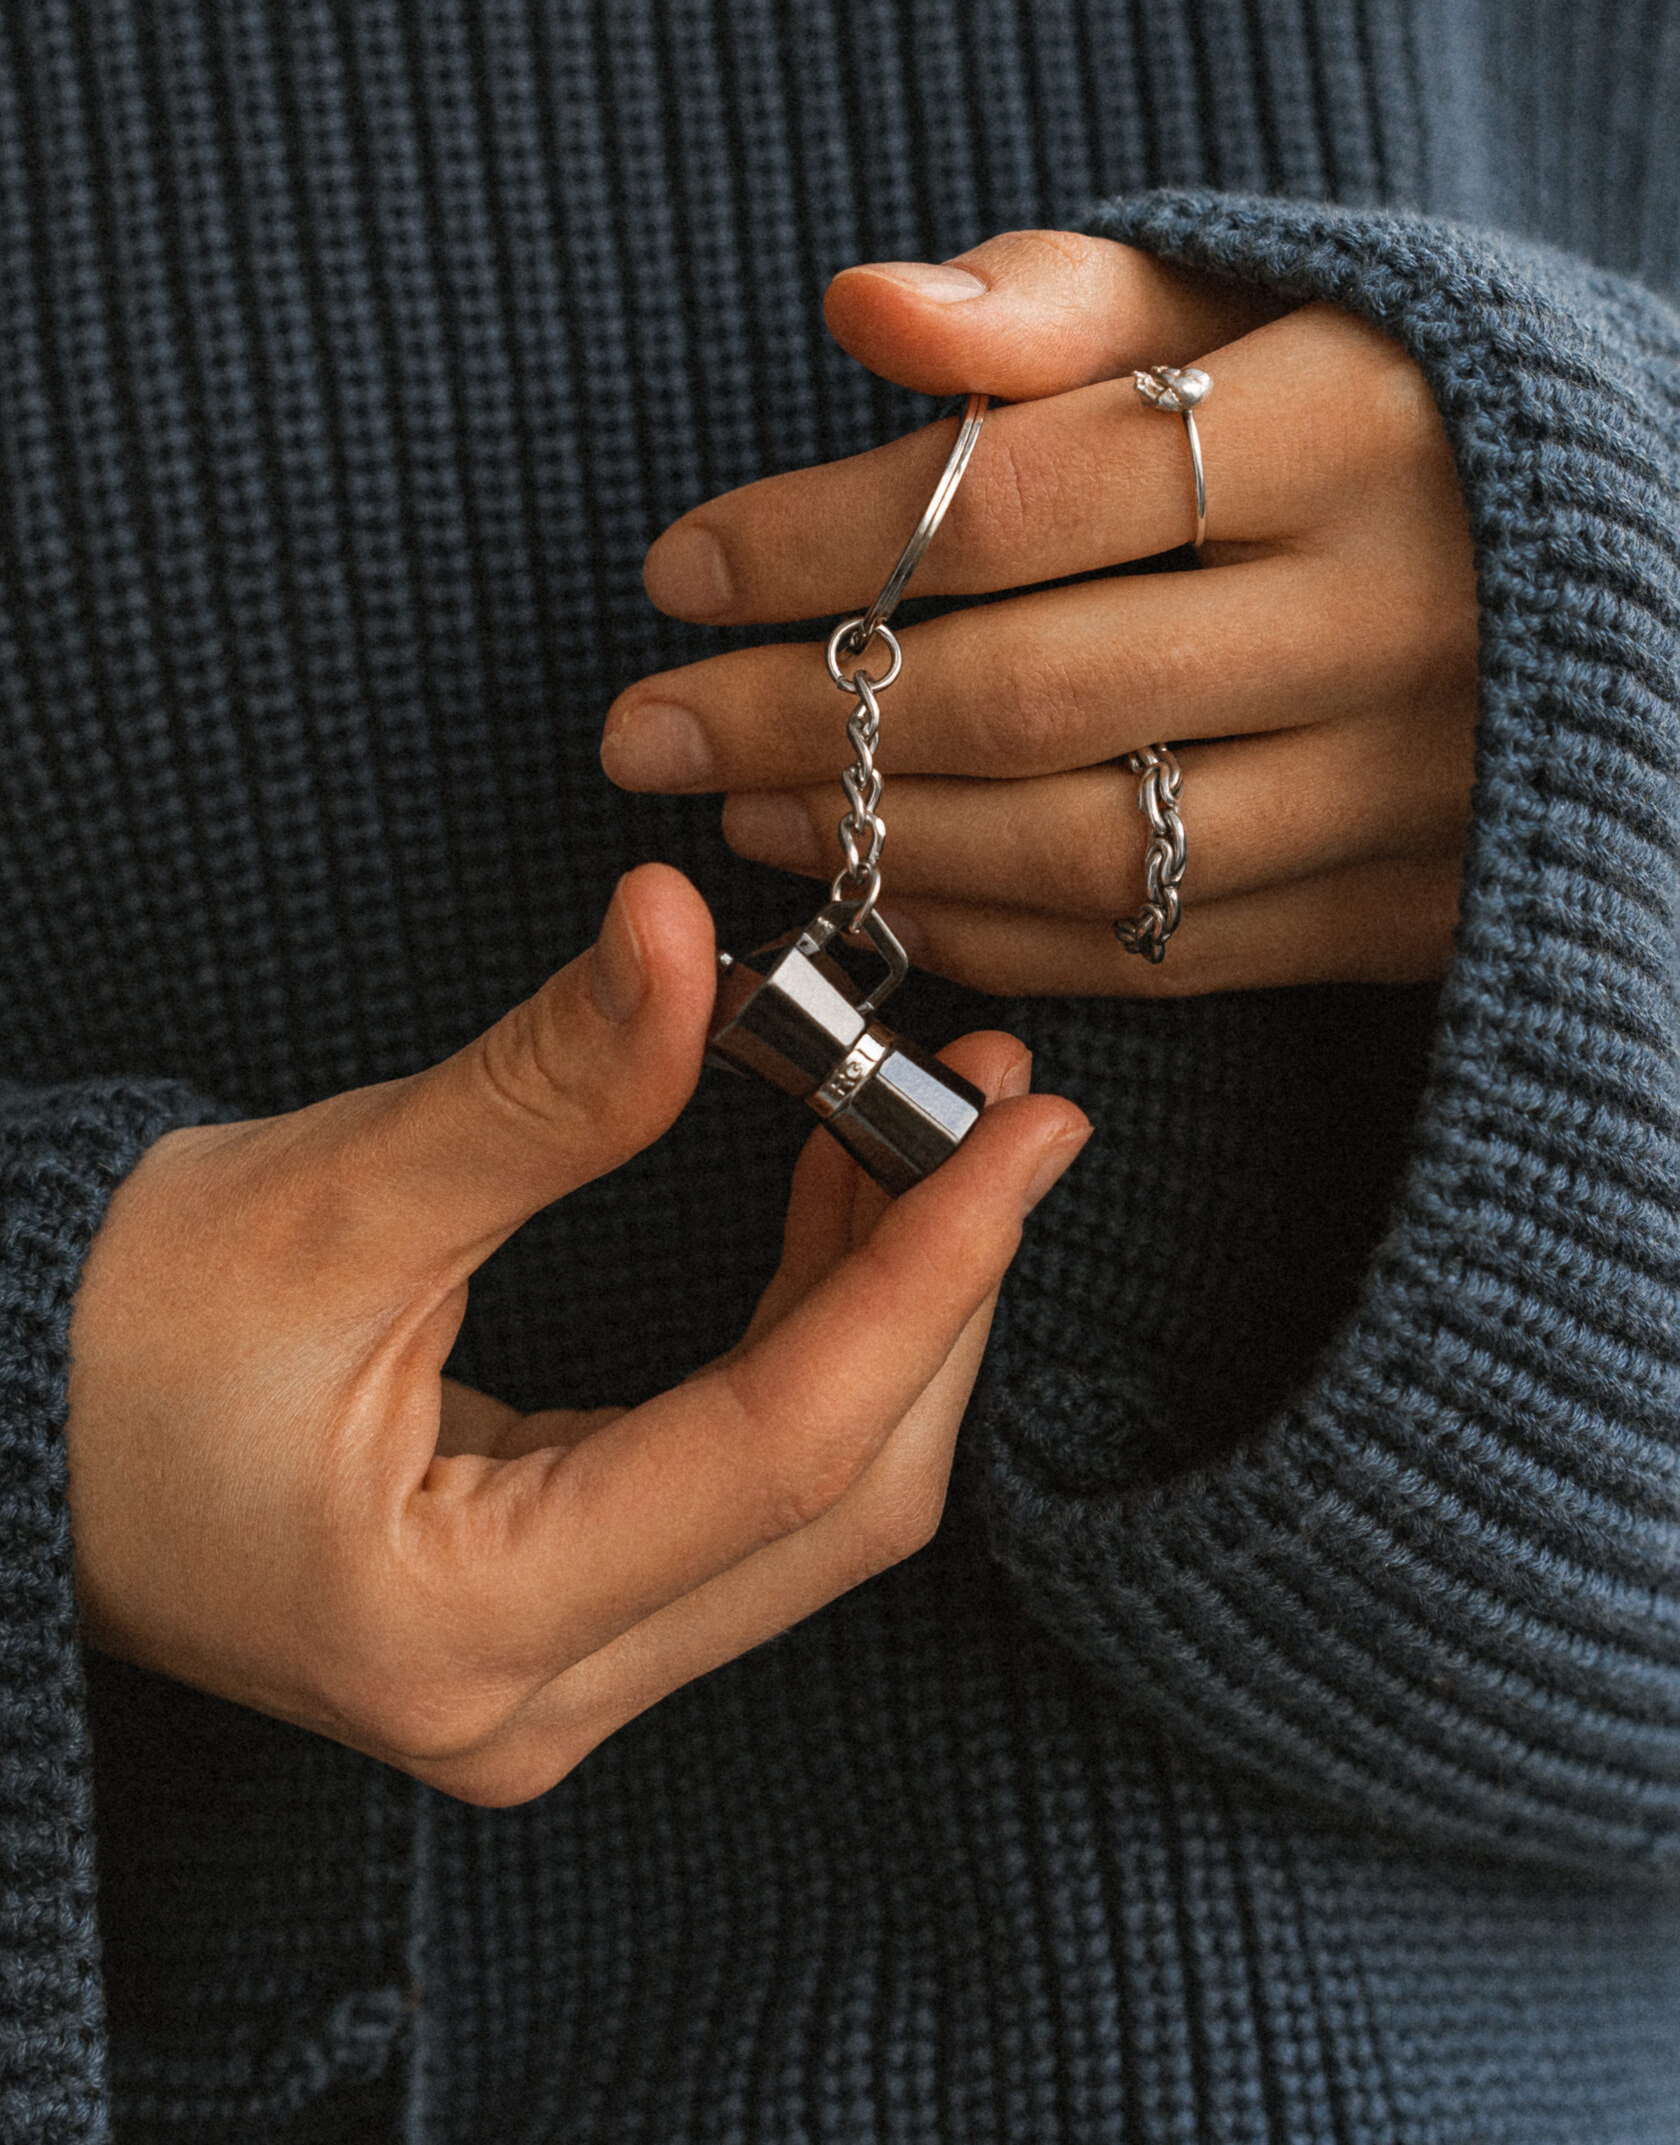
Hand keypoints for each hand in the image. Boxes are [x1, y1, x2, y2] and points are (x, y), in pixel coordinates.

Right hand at [67, 864, 1086, 1804]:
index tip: (1029, 1131)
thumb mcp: (331, 1198)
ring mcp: (549, 1678)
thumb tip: (686, 936)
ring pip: (811, 1506)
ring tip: (939, 1128)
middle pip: (835, 1503)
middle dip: (937, 1293)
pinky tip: (839, 1205)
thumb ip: (541, 1087)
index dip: (929, 1275)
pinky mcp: (552, 1620)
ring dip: (887, 1313)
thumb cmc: (104, 1334)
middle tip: (1001, 1107)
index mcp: (463, 1624)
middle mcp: (531, 1696)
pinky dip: (810, 1346)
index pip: (785, 1452)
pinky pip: (746, 1492)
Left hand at [600, 234, 1477, 993]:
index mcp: (1356, 428)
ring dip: (877, 841)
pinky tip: (882, 895)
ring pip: (1086, 846)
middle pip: (1031, 690)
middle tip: (643, 730)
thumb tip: (864, 308)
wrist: (1642, 569)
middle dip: (801, 719)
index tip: (675, 568)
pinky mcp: (1412, 913)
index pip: (1022, 499)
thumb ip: (1068, 299)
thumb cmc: (1397, 407)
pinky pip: (1162, 953)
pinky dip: (1000, 936)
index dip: (821, 541)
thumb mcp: (1260, 302)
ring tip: (742, 816)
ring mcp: (1411, 789)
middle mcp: (1394, 621)